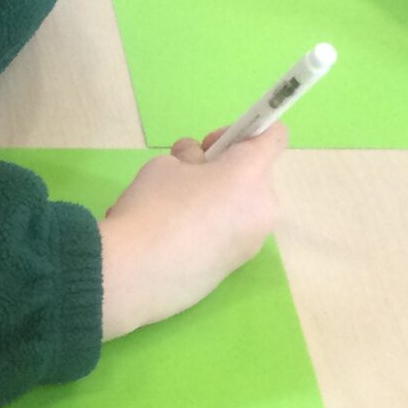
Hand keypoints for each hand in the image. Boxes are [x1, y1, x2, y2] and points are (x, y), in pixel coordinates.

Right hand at [97, 125, 285, 341]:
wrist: (134, 276)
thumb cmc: (152, 208)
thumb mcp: (164, 165)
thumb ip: (188, 159)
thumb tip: (195, 169)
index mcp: (251, 174)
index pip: (274, 135)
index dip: (245, 131)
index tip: (211, 146)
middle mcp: (262, 208)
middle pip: (252, 178)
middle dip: (221, 175)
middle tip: (181, 185)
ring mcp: (250, 244)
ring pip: (237, 210)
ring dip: (212, 205)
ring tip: (169, 219)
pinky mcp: (232, 270)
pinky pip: (224, 239)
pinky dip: (204, 234)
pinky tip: (169, 245)